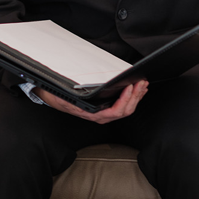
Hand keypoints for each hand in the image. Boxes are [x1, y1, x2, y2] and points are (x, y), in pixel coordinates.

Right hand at [33, 80, 148, 123]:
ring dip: (137, 97)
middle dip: (136, 96)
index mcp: (94, 115)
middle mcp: (102, 116)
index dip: (125, 100)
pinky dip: (133, 97)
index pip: (116, 112)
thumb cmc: (62, 97)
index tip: (130, 87)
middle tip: (142, 82)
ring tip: (143, 84)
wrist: (55, 99)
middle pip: (125, 110)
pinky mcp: (107, 108)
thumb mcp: (67, 96)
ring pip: (127, 109)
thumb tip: (88, 92)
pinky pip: (123, 106)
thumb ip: (77, 98)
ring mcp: (106, 113)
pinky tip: (138, 90)